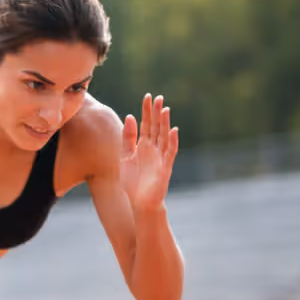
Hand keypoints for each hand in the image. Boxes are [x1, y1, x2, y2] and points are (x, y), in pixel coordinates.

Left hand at [120, 93, 179, 216]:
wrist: (138, 202)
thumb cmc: (132, 182)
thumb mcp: (125, 157)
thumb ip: (127, 138)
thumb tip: (130, 116)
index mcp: (143, 146)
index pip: (146, 125)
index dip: (147, 112)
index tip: (147, 97)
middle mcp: (154, 149)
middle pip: (156, 128)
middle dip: (157, 113)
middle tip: (158, 97)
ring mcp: (161, 158)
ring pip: (164, 137)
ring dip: (165, 124)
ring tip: (165, 109)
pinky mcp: (165, 168)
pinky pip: (170, 153)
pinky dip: (173, 142)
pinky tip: (174, 131)